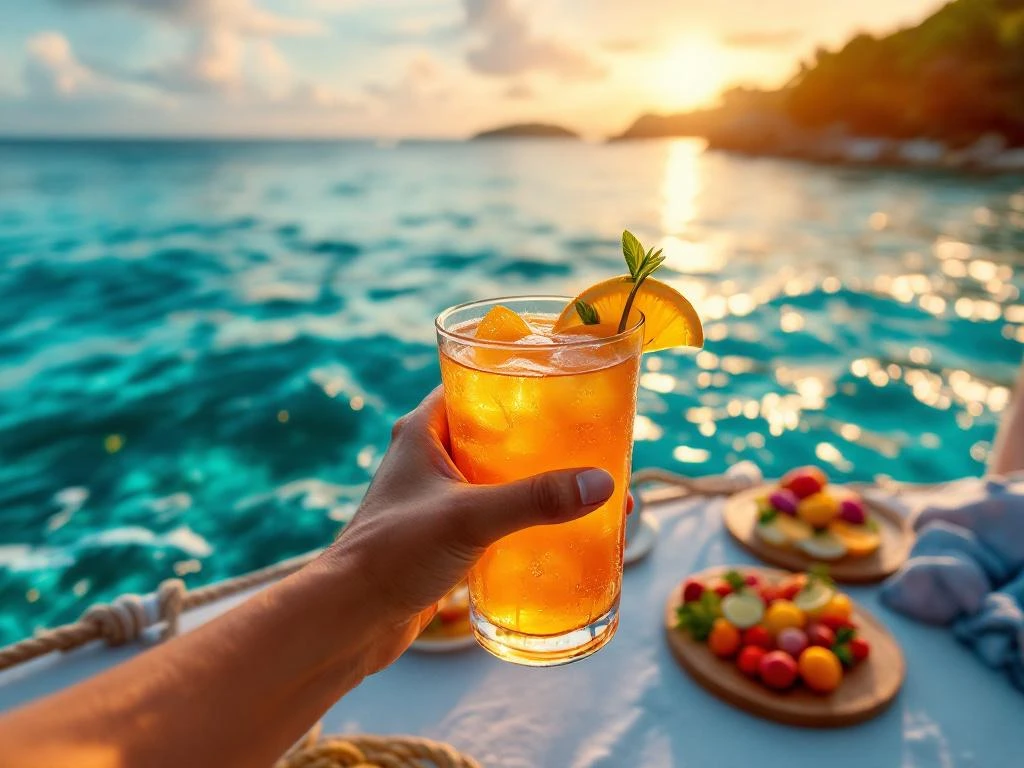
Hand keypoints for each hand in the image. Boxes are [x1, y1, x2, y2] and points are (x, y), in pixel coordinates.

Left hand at [322, 387, 621, 671]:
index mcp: (423, 430)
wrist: (351, 618)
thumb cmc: (392, 554)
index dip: (515, 380)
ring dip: (534, 479)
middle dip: (540, 437)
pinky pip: (492, 512)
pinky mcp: (444, 532)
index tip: (562, 384)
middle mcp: (428, 456)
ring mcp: (436, 495)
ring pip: (496, 474)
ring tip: (584, 484)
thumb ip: (534, 499)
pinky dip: (522, 515)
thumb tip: (601, 483)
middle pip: (494, 431)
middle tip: (588, 438)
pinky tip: (557, 528)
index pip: (473, 382)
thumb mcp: (469, 517)